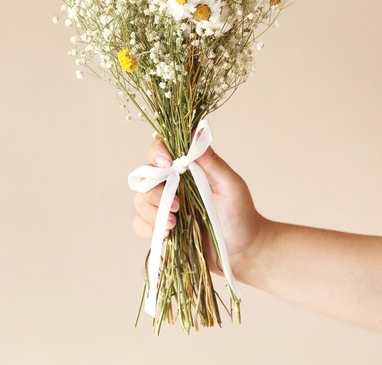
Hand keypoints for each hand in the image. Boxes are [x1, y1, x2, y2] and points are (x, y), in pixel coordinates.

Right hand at [132, 136, 265, 280]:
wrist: (242, 249)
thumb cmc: (241, 213)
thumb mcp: (230, 185)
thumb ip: (212, 161)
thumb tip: (196, 132)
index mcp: (187, 168)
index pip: (160, 151)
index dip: (157, 152)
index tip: (166, 163)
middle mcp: (172, 184)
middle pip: (144, 176)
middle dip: (154, 191)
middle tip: (177, 205)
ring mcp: (165, 206)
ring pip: (140, 200)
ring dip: (153, 211)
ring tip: (174, 223)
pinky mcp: (161, 228)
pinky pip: (139, 224)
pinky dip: (148, 228)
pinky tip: (168, 233)